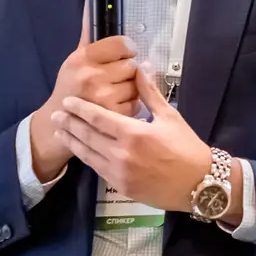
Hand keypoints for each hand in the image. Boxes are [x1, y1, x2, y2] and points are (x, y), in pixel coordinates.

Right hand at [28, 5, 138, 181]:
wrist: (58, 120)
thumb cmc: (70, 85)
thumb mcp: (75, 58)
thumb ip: (88, 33)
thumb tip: (91, 3)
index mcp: (83, 57)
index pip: (122, 44)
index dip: (128, 48)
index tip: (125, 54)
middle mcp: (92, 76)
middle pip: (132, 65)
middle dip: (128, 70)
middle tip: (117, 76)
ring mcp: (102, 97)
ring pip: (136, 85)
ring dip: (131, 88)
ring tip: (116, 91)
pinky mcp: (111, 115)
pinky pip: (136, 104)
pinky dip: (131, 105)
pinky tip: (117, 104)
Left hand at [53, 68, 217, 212]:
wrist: (200, 184)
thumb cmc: (187, 147)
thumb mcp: (170, 116)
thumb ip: (149, 93)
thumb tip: (139, 68)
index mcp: (134, 134)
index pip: (98, 118)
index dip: (80, 108)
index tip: (67, 101)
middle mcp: (122, 154)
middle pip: (88, 136)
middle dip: (69, 124)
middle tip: (55, 114)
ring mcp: (120, 174)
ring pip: (88, 155)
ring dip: (72, 141)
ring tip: (60, 131)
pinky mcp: (122, 187)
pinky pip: (98, 169)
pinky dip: (86, 157)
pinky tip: (80, 149)